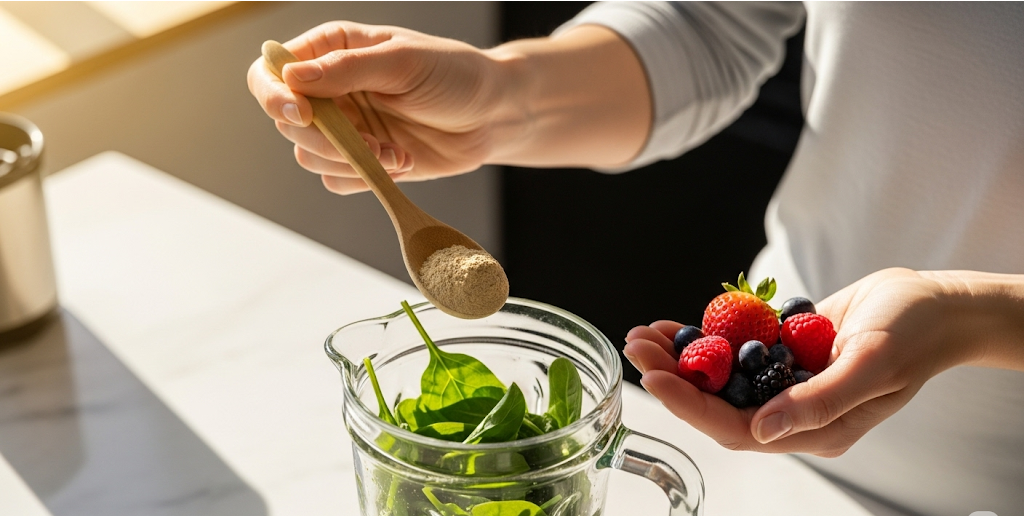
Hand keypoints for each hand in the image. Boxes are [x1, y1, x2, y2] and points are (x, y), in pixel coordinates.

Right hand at [248, 22, 652, 194]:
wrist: (494, 114)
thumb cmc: (455, 74)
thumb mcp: (404, 62)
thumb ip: (348, 69)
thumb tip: (294, 78)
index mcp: (332, 50)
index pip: (271, 71)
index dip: (274, 94)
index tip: (301, 113)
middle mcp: (330, 89)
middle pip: (286, 122)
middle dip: (324, 139)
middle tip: (367, 141)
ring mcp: (345, 127)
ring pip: (308, 157)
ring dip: (349, 161)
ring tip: (394, 151)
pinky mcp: (363, 160)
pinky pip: (337, 181)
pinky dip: (365, 178)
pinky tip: (401, 162)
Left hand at [623, 268, 977, 456]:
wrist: (932, 303)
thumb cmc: (913, 334)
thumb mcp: (871, 365)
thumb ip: (818, 402)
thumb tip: (763, 430)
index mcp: (814, 428)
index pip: (737, 429)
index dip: (691, 405)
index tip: (655, 377)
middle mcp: (793, 410)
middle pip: (718, 402)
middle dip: (673, 377)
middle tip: (636, 348)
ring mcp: (785, 381)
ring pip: (720, 377)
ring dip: (679, 356)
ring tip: (643, 334)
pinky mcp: (782, 353)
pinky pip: (733, 350)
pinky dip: (703, 336)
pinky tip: (673, 324)